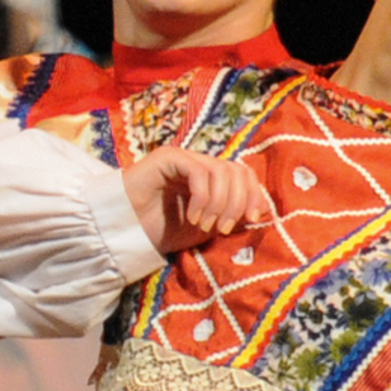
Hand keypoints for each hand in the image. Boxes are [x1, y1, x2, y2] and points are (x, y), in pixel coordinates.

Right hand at [124, 146, 273, 253]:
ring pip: (221, 171)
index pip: (244, 174)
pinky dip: (202, 197)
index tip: (252, 219)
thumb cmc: (163, 231)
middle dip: (237, 202)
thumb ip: (232, 217)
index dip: (253, 194)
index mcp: (211, 178)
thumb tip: (263, 209)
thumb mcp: (206, 228)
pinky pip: (199, 172)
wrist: (127, 232)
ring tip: (205, 225)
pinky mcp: (169, 158)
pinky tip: (193, 217)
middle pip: (236, 171)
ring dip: (219, 203)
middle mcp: (200, 163)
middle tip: (223, 229)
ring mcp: (184, 158)